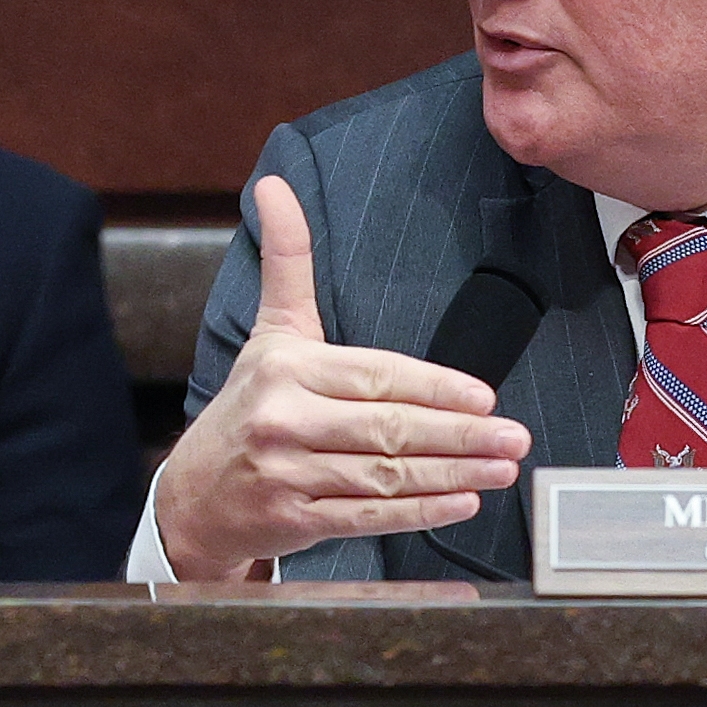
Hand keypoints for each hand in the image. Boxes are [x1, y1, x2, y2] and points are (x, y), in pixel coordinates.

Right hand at [150, 177, 531, 579]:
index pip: (377, 377)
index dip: (435, 388)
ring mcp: (286, 473)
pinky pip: (368, 515)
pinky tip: (461, 503)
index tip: (484, 397)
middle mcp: (284, 419)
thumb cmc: (248, 407)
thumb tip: (274, 186)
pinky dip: (419, 512)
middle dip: (460, 435)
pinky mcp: (292, 520)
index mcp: (287, 368)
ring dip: (452, 474)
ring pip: (385, 474)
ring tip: (501, 469)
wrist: (192, 495)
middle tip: (513, 438)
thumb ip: (286, 261)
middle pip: (388, 428)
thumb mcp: (271, 332)